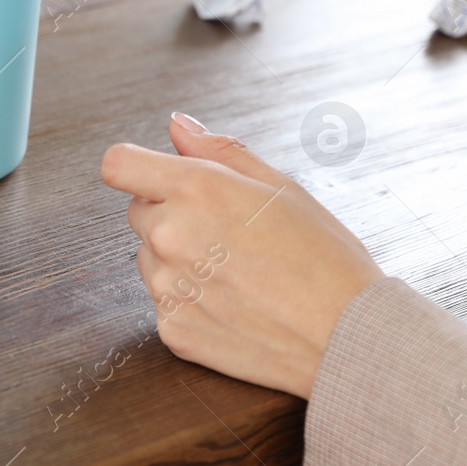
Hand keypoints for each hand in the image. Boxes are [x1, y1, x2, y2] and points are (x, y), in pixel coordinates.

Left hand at [100, 112, 383, 398]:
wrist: (348, 339)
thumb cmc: (325, 258)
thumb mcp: (282, 187)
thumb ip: (220, 151)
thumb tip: (178, 126)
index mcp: (197, 190)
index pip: (118, 164)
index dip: (136, 167)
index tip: (156, 176)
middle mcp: (171, 237)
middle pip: (138, 211)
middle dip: (170, 213)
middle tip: (227, 231)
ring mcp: (168, 288)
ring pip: (149, 259)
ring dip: (178, 259)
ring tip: (237, 272)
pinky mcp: (173, 331)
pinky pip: (165, 302)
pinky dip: (191, 301)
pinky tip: (235, 304)